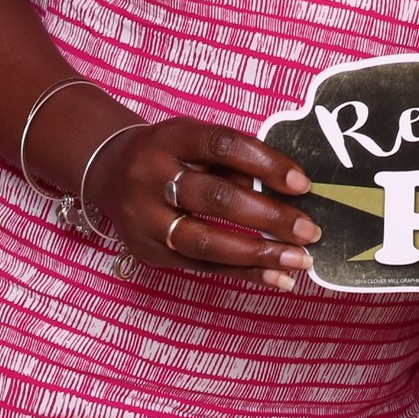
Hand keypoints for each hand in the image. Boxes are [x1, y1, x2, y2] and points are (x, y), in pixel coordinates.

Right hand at [90, 117, 319, 290]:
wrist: (109, 171)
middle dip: (269, 217)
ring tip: (300, 261)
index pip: (222, 146)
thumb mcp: (195, 140)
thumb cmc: (170, 153)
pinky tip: (276, 279)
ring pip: (206, 242)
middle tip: (310, 230)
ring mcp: (146, 219)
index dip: (265, 163)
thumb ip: (235, 161)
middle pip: (215, 198)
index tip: (302, 184)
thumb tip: (286, 192)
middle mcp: (151, 177)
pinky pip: (201, 267)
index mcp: (170, 139)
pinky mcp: (148, 251)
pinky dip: (242, 274)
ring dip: (259, 255)